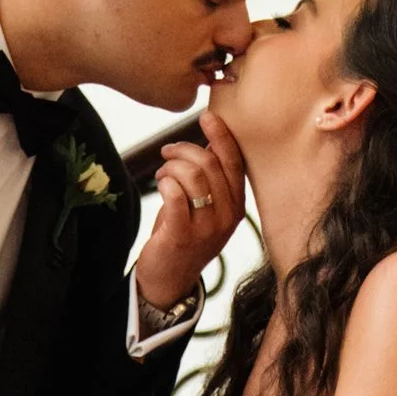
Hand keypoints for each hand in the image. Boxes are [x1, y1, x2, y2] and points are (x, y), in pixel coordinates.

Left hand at [133, 110, 246, 314]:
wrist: (170, 279)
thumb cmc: (185, 234)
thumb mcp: (205, 205)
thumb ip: (212, 176)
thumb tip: (212, 138)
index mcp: (236, 205)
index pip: (234, 162)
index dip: (221, 135)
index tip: (207, 116)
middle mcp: (227, 217)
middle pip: (209, 164)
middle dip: (183, 150)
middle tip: (167, 152)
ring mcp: (206, 229)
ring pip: (191, 176)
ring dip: (171, 167)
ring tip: (162, 174)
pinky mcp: (181, 236)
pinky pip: (175, 197)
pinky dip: (165, 184)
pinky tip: (160, 185)